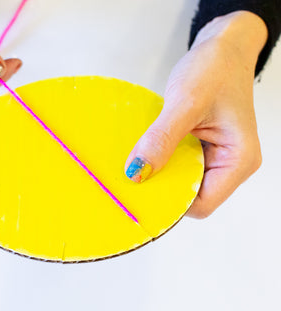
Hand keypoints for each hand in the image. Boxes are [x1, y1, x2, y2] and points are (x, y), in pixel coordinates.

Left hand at [125, 11, 267, 217]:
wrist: (223, 47)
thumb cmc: (215, 68)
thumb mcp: (186, 102)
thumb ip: (162, 139)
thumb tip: (137, 173)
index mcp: (238, 160)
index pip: (202, 204)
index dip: (171, 202)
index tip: (140, 193)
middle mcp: (230, 165)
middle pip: (190, 196)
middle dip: (162, 189)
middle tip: (131, 178)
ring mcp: (215, 158)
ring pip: (181, 181)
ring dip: (159, 174)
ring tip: (138, 163)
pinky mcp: (201, 149)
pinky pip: (177, 164)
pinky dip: (161, 161)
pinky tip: (146, 152)